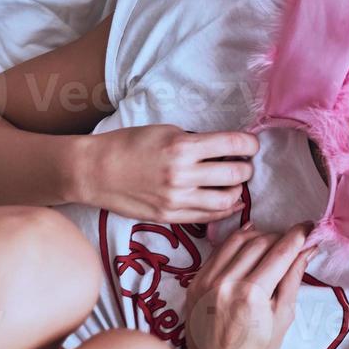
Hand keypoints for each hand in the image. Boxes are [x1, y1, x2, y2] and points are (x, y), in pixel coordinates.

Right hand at [73, 124, 257, 222]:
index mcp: (183, 147)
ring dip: (238, 190)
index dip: (250, 144)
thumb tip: (227, 146)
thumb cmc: (130, 144)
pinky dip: (225, 210)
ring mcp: (176, 199)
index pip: (233, 144)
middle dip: (247, 168)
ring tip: (236, 183)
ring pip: (226, 200)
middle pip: (235, 174)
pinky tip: (231, 202)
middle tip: (246, 164)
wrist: (96, 171)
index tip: (252, 144)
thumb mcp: (167, 131)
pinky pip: (207, 217)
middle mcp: (182, 175)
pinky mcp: (169, 217)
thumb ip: (197, 140)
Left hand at [185, 223, 313, 348]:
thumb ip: (294, 277)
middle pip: (260, 241)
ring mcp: (206, 282)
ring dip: (258, 236)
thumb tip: (307, 248)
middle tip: (291, 240)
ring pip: (237, 240)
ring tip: (270, 243)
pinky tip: (248, 242)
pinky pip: (217, 251)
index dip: (298, 235)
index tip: (308, 227)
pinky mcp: (194, 283)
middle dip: (280, 236)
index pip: (281, 251)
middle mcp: (226, 284)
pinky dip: (235, 243)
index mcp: (251, 295)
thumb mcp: (283, 316)